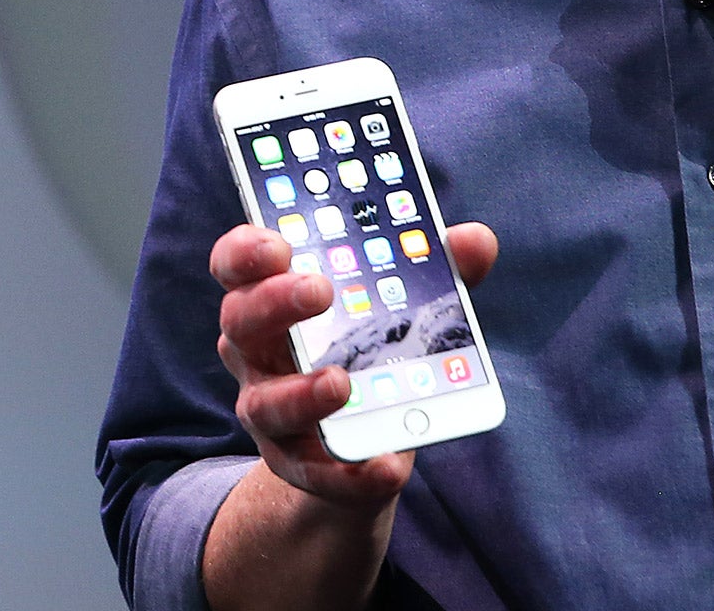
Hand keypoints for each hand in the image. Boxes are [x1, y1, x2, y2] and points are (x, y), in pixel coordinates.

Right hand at [209, 220, 498, 506]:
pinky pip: (315, 472)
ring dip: (300, 393)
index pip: (237, 264)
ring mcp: (271, 409)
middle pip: (242, 321)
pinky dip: (349, 473)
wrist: (363, 442)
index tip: (278, 243)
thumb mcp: (403, 304)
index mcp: (274, 297)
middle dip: (275, 302)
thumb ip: (437, 268)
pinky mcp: (298, 464)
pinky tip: (387, 466)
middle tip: (320, 291)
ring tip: (341, 383)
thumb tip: (476, 240)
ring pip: (265, 403)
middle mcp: (258, 351)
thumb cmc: (372, 348)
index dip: (247, 250)